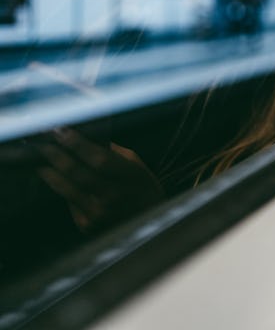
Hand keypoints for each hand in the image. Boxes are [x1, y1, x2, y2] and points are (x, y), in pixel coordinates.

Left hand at [37, 128, 164, 233]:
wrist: (150, 219)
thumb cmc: (143, 188)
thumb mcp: (136, 166)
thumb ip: (112, 154)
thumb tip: (86, 138)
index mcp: (131, 177)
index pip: (99, 159)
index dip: (77, 145)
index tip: (61, 132)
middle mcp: (114, 197)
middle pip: (78, 174)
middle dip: (57, 157)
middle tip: (43, 145)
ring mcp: (100, 214)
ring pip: (68, 190)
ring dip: (51, 174)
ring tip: (41, 161)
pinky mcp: (88, 225)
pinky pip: (68, 203)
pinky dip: (61, 189)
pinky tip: (54, 179)